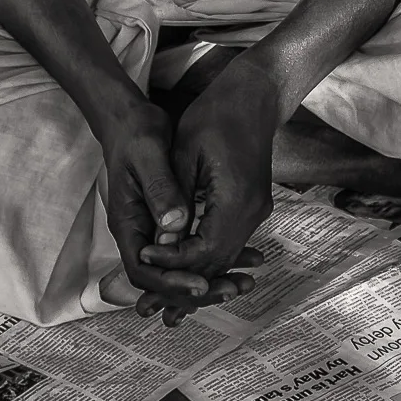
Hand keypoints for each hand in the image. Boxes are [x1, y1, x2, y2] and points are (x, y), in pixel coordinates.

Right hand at [95, 99, 227, 316]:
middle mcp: (139, 233)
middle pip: (164, 280)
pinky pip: (192, 248)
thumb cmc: (135, 133)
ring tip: (244, 281)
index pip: (142, 271)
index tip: (202, 283)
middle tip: (234, 288)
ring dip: (211, 277)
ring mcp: (154, 229)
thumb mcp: (147, 154)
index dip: (172, 282)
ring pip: (180, 268)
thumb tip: (176, 224)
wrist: (130, 122)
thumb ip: (160, 189)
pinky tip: (244, 257)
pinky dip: (215, 257)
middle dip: (199, 287)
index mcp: (127, 222)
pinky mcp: (171, 221)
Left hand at [145, 56, 282, 311]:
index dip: (172, 259)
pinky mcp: (252, 206)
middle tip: (148, 304)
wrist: (254, 96)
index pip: (203, 250)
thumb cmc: (215, 116)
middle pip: (216, 263)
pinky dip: (206, 259)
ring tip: (163, 300)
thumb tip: (162, 242)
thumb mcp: (184, 152)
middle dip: (182, 283)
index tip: (144, 254)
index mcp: (236, 200)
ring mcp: (256, 211)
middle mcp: (252, 212)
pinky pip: (228, 243)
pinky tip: (186, 271)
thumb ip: (173, 199)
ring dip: (194, 277)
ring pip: (224, 257)